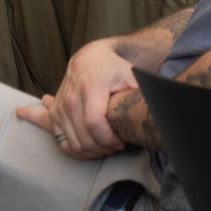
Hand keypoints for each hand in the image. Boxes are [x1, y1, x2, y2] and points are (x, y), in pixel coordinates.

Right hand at [16, 36, 136, 157]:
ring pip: (72, 144)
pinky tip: (90, 149)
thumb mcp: (130, 75)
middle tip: (116, 147)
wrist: (90, 58)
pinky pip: (61, 142)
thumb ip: (139, 93)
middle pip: (84, 138)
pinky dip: (76, 150)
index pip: (95, 124)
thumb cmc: (114, 67)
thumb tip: (155, 110)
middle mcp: (70, 99)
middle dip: (102, 149)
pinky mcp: (55, 114)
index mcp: (90, 89)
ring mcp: (60, 108)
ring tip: (106, 148)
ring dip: (90, 152)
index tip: (122, 143)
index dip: (109, 140)